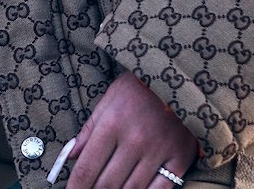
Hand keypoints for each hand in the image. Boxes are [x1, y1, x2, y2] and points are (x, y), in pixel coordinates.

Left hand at [62, 72, 199, 188]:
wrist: (183, 76)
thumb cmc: (141, 87)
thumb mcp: (111, 98)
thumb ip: (89, 129)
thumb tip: (70, 156)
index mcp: (113, 123)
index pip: (87, 168)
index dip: (75, 187)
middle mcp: (135, 139)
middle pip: (107, 184)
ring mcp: (159, 150)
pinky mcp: (180, 158)